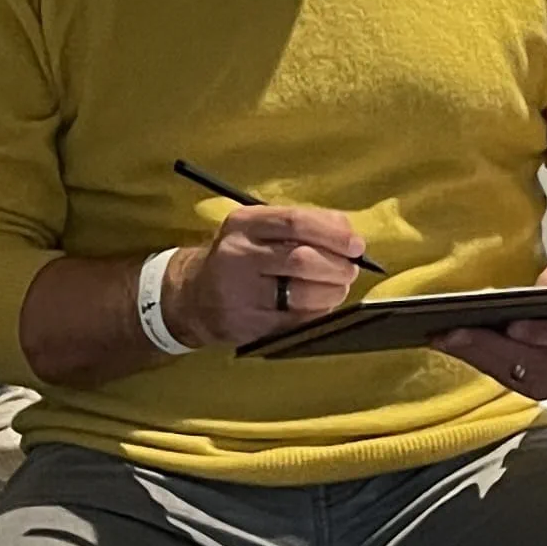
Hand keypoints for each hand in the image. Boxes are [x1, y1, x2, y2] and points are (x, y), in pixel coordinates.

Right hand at [14, 204, 365, 383]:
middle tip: (350, 269)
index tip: (356, 243)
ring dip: (332, 292)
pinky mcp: (247, 323)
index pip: (295, 222)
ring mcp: (240, 292)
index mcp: (243, 224)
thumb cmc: (238, 257)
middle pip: (302, 259)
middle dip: (337, 266)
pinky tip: (320, 306)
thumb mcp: (256, 229)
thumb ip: (299, 226)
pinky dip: (317, 313)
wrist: (191, 296)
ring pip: (302, 293)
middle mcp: (238, 255)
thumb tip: (349, 235)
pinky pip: (295, 320)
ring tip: (338, 288)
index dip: (333, 232)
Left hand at [432, 247, 546, 397]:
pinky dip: (478, 362)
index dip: (542, 334)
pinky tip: (452, 346)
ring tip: (443, 338)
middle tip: (454, 333)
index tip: (513, 325)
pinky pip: (505, 378)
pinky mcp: (537, 390)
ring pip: (513, 376)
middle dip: (490, 348)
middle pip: (531, 364)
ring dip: (476, 357)